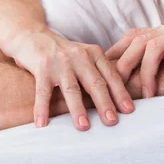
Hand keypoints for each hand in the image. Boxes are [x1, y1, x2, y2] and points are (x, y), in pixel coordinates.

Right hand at [8, 27, 133, 129]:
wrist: (34, 36)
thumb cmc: (64, 54)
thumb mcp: (85, 57)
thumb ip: (99, 71)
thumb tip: (119, 98)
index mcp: (94, 53)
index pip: (111, 75)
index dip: (120, 92)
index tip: (129, 109)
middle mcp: (80, 56)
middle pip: (95, 82)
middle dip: (105, 103)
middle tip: (112, 121)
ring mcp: (60, 62)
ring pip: (72, 88)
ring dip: (78, 109)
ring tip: (84, 127)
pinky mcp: (42, 67)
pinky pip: (43, 91)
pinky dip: (42, 108)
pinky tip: (42, 124)